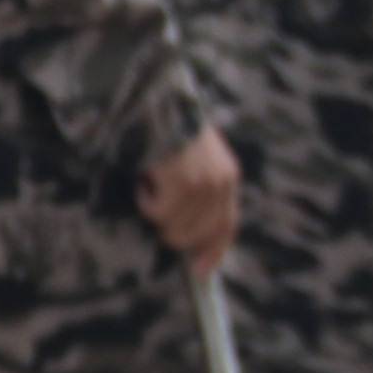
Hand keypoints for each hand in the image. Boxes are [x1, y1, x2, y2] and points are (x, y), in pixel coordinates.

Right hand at [140, 126, 240, 276]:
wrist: (158, 100)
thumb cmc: (167, 129)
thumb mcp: (194, 160)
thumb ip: (198, 191)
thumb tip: (185, 235)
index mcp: (227, 176)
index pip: (227, 225)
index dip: (214, 252)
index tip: (201, 273)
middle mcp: (221, 183)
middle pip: (199, 235)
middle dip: (173, 234)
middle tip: (154, 212)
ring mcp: (204, 184)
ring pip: (175, 229)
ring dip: (155, 214)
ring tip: (149, 185)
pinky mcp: (184, 183)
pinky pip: (158, 213)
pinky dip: (145, 201)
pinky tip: (145, 179)